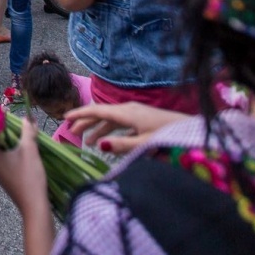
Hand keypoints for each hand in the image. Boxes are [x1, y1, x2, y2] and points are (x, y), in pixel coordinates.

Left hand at [0, 120, 47, 214]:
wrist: (34, 205)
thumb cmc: (28, 175)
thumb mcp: (29, 149)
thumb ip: (27, 131)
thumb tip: (27, 117)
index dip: (1, 122)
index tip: (13, 116)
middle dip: (11, 132)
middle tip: (24, 126)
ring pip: (5, 150)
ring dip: (16, 143)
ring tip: (30, 136)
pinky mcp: (7, 178)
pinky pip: (10, 160)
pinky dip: (18, 154)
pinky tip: (30, 152)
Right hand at [63, 102, 186, 155]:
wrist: (190, 131)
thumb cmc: (169, 138)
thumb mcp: (143, 144)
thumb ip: (121, 145)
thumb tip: (98, 145)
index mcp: (126, 112)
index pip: (97, 110)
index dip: (80, 114)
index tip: (64, 118)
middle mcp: (129, 109)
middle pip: (101, 114)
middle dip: (85, 123)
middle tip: (71, 134)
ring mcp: (136, 113)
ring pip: (111, 120)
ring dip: (98, 129)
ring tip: (87, 142)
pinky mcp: (143, 119)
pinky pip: (121, 124)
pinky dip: (111, 131)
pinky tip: (109, 142)